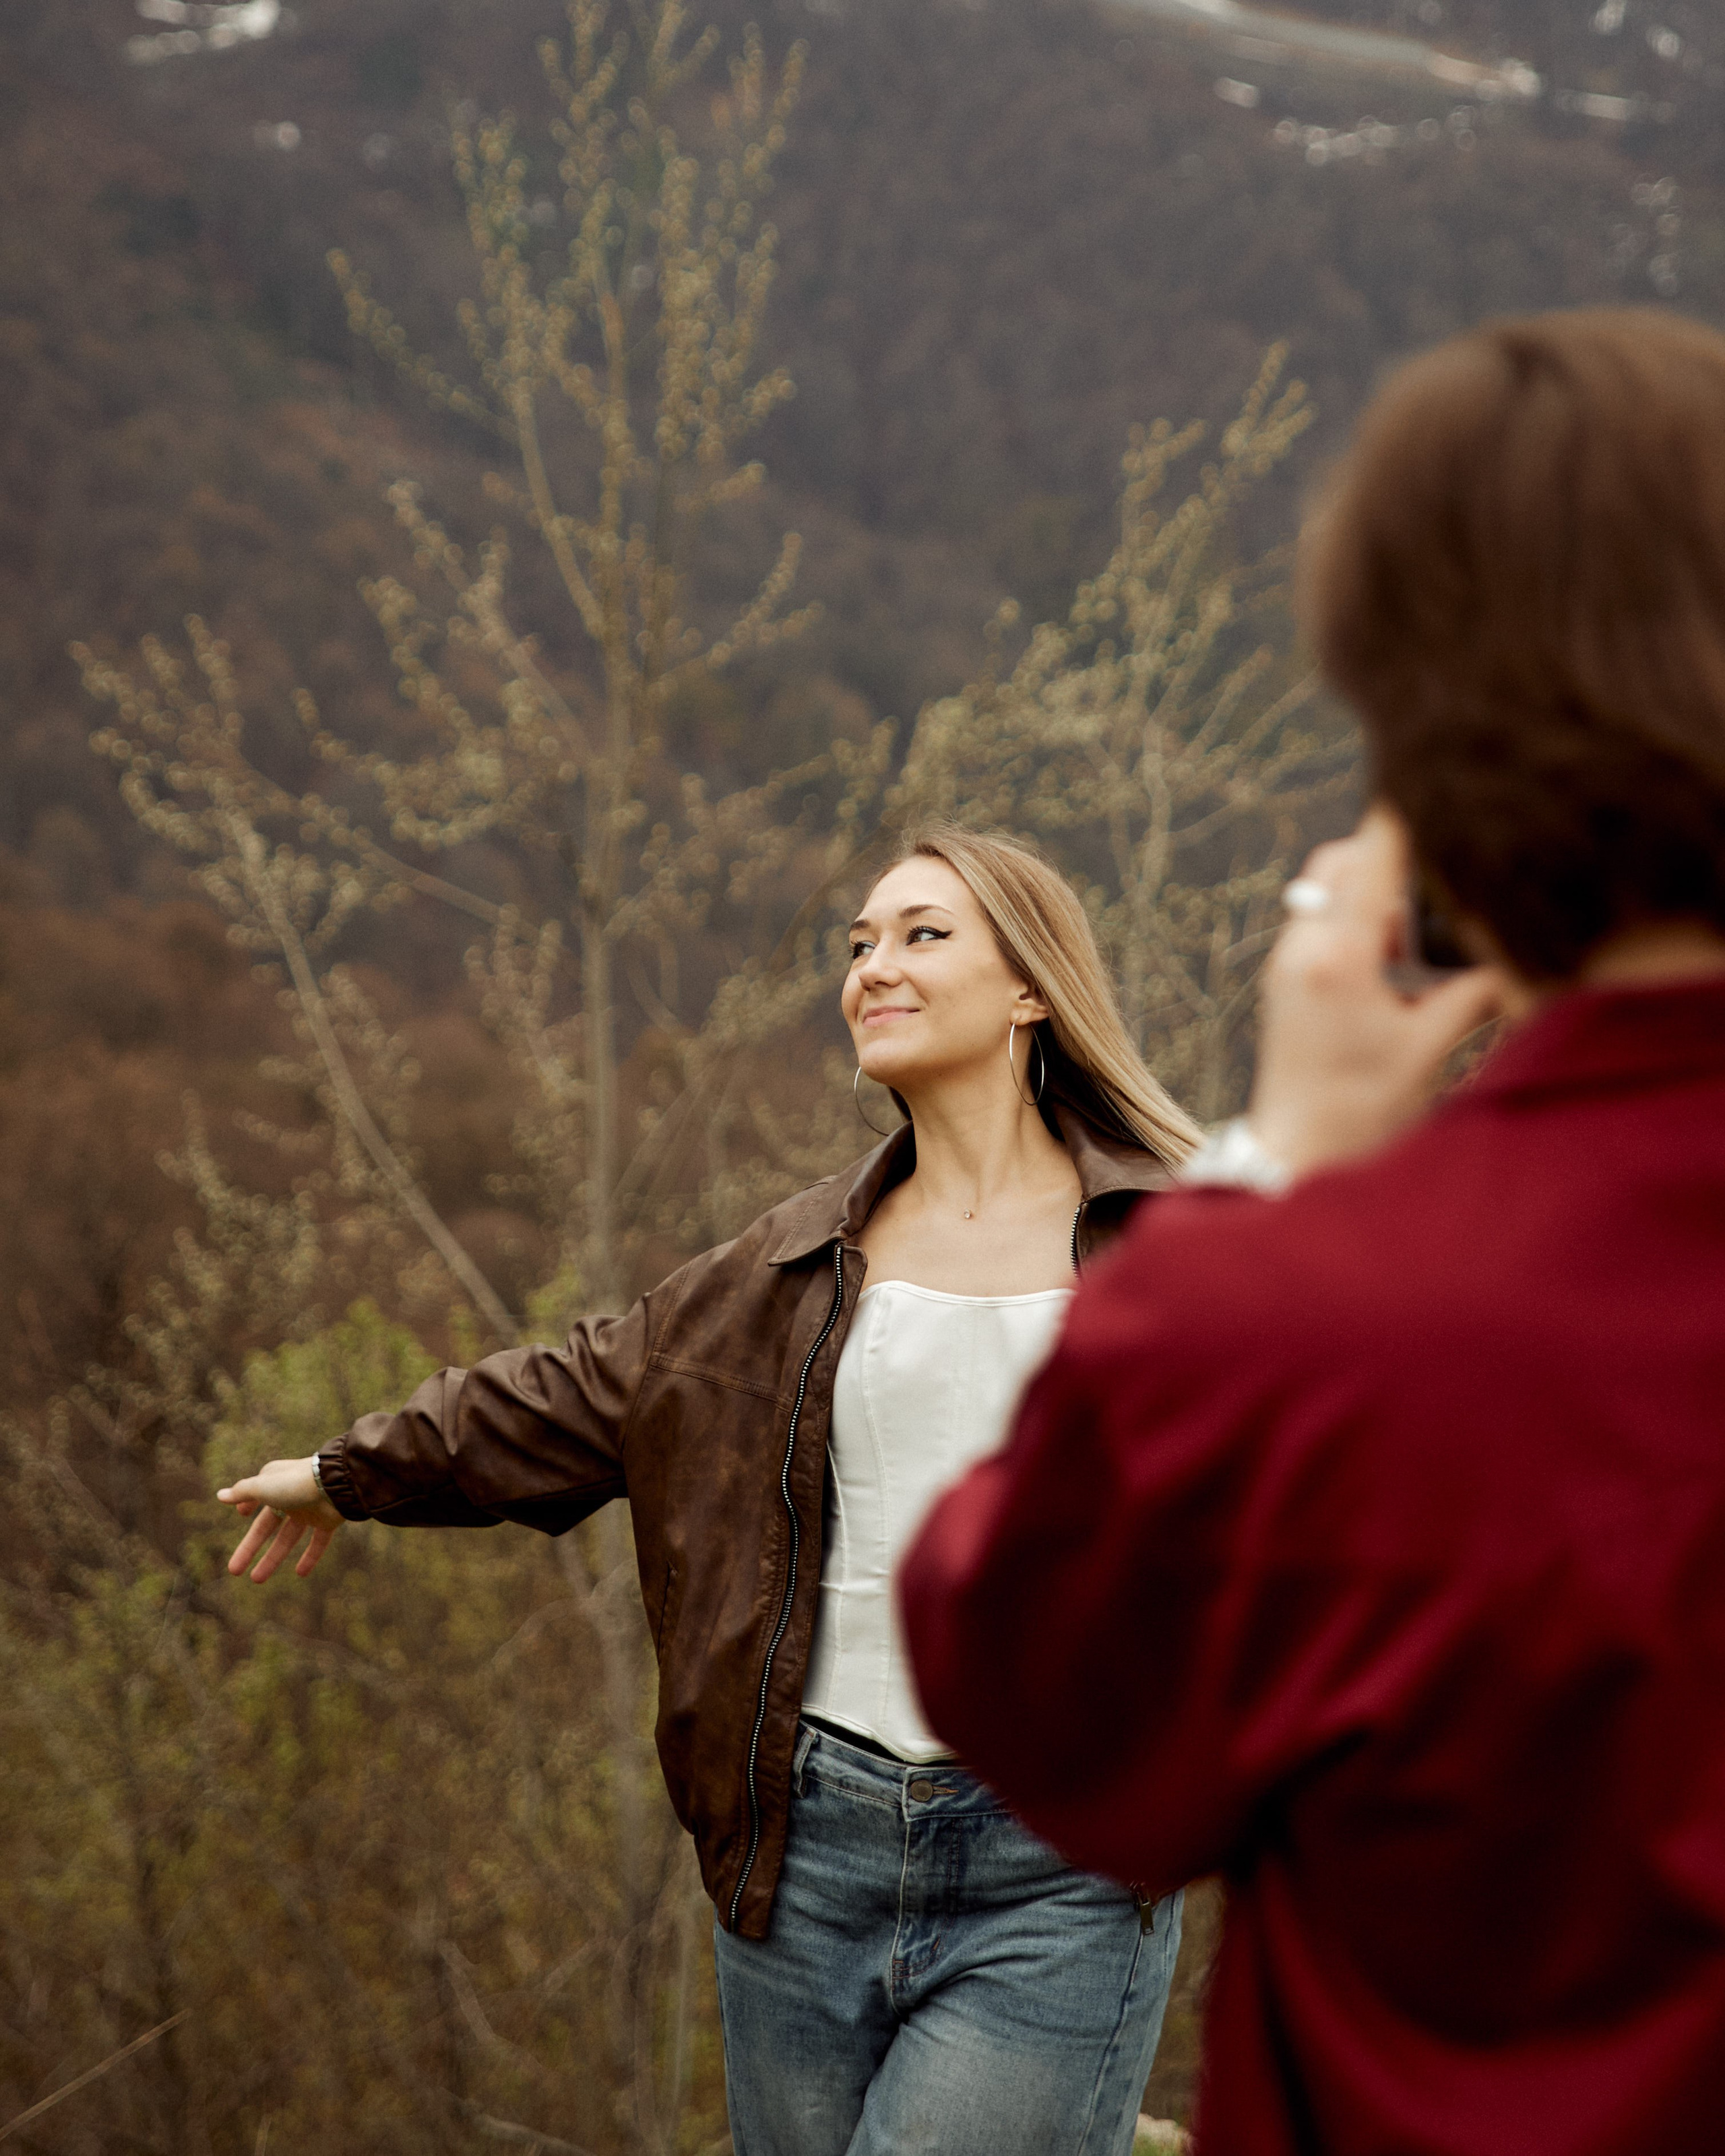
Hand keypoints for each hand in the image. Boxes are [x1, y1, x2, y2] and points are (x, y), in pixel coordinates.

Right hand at [217, 1457, 343, 1581]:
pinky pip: (318, 1542)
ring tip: (256, 1579)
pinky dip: (311, 1557)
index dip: (248, 1505)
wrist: (336, 1485)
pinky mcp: (327, 1521)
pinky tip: (300, 1573)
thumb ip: (242, 1492)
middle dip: (250, 1548)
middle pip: (266, 1526)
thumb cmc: (294, 1483)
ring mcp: (309, 1509)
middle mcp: (291, 1495)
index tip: (241, 1514)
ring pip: (288, 1538)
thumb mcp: (262, 1486)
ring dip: (273, 1558)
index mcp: (275, 1482)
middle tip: (234, 1570)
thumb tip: (220, 1496)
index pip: (257, 1495)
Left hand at [1248, 807, 1509, 1179]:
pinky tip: (1392, 952)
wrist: (1296, 1152)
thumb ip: (1475, 989)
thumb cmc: (1361, 1110)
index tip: (1435, 780)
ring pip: (1329, 885)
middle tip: (1438, 871)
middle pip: (1344, 858)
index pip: (1373, 856)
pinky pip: (1320, 918)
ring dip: (1374, 886)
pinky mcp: (1285, 975)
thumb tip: (1519, 949)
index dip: (1406, 814)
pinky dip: (1357, 915)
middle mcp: (1303, 946)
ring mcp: (1287, 959)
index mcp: (1339, 957)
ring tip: (1416, 925)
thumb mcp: (1430, 1047)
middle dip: (1391, 852)